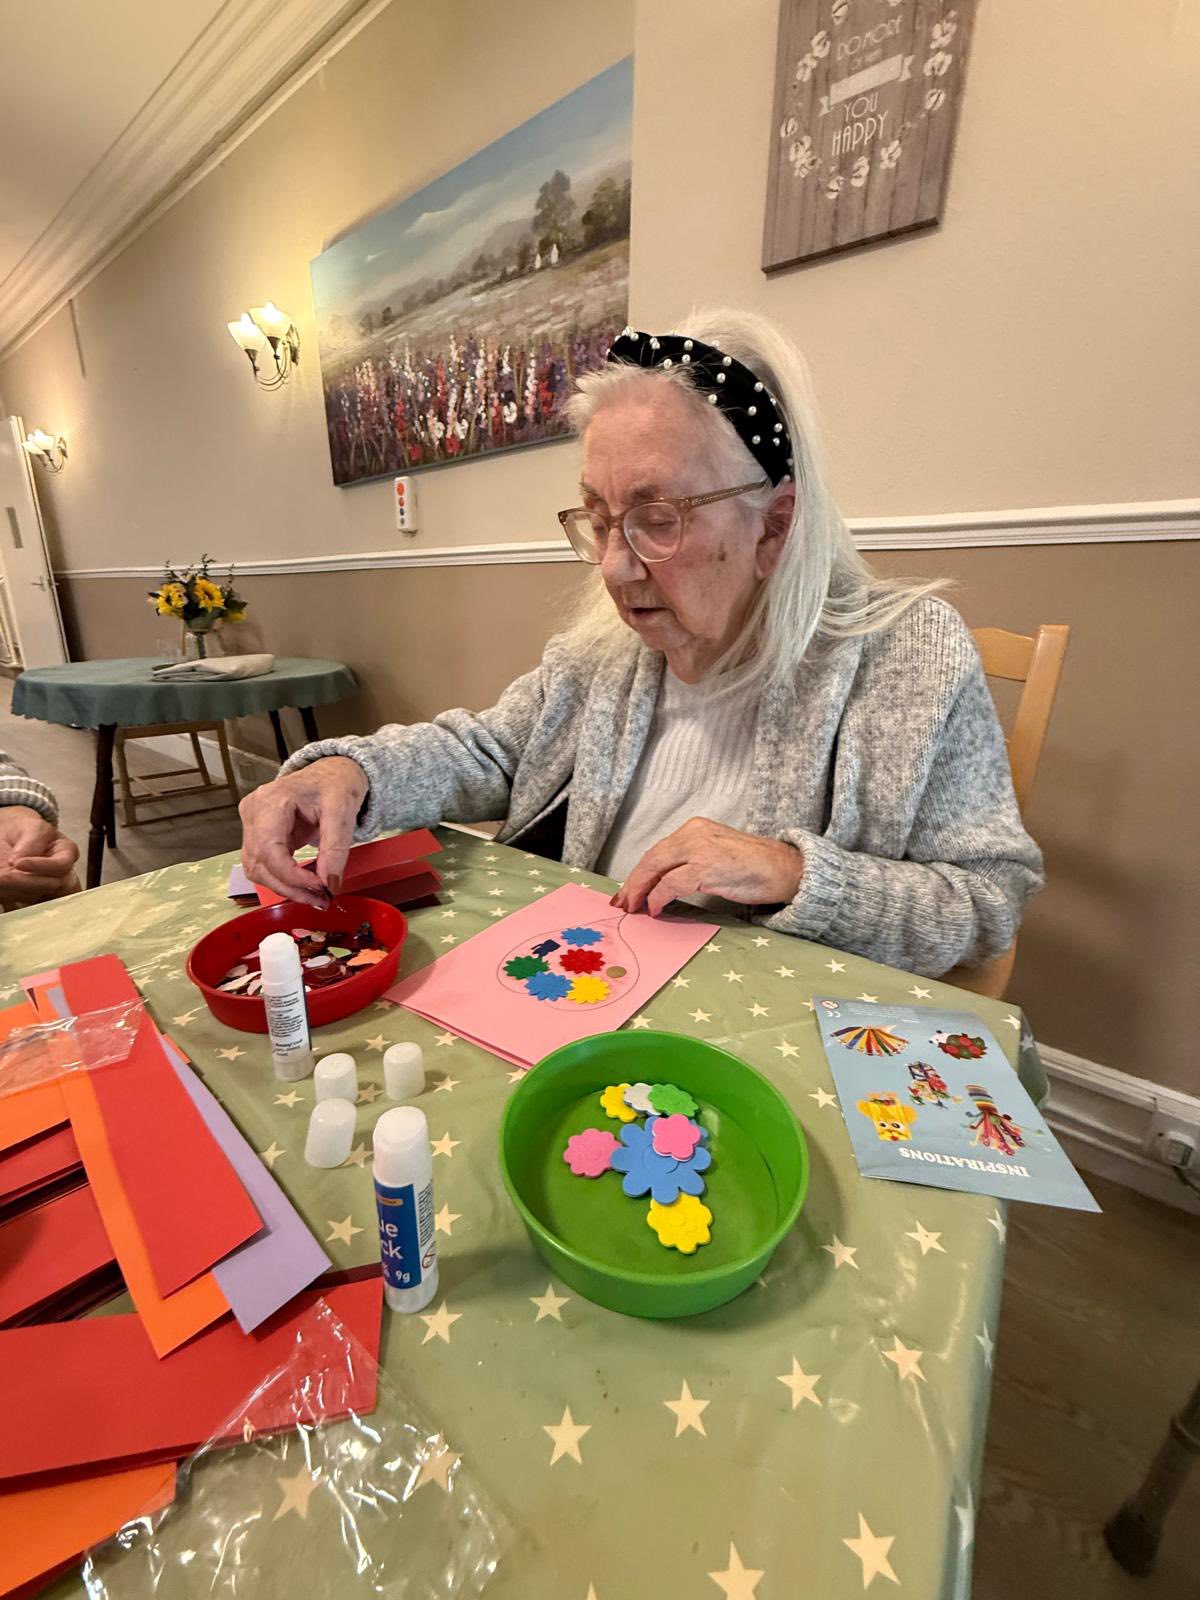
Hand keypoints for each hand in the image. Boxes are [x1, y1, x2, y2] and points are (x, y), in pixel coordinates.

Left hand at [0, 806, 79, 903]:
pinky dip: (9, 894)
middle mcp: (60, 874)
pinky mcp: (29, 895)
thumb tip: (20, 861)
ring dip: (14, 890)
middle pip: (50, 885)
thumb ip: (31, 842)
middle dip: (25, 881)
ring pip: (34, 896)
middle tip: (3, 876)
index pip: (61, 865)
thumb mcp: (32, 827)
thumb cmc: (26, 830)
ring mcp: (45, 887)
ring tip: (0, 877)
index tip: (18, 863)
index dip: (41, 866)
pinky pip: (21, 901)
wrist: (11, 837)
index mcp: (67, 854)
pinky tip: (1, 885)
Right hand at [239, 757, 368, 908]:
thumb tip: (330, 884)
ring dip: (284, 888)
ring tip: (315, 896)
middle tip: (320, 900)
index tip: (320, 888)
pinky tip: (305, 885)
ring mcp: (252, 823)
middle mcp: (253, 811)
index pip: (269, 850)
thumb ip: (335, 849)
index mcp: (271, 801)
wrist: (331, 773)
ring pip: (256, 869)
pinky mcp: (258, 833)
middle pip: (258, 864)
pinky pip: (263, 864)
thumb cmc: (335, 784)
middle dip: (289, 888)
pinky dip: (283, 879)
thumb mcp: (343, 812)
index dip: (291, 876)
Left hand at [612, 818, 803, 916]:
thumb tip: (661, 885)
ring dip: (640, 891)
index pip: (658, 851)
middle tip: (621, 902)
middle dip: (632, 883)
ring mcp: (699, 849)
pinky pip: (671, 883)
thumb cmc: (753, 866)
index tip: (627, 890)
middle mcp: (693, 833)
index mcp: (695, 828)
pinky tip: (655, 908)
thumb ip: (689, 862)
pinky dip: (658, 897)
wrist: (784, 868)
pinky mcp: (706, 867)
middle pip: (651, 859)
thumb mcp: (716, 853)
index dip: (639, 873)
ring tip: (634, 907)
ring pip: (656, 868)